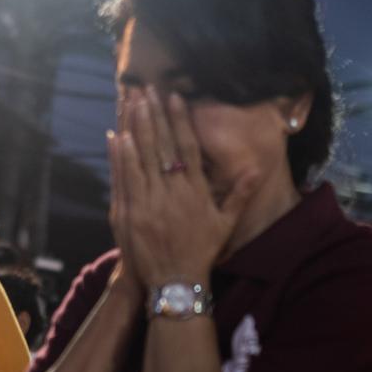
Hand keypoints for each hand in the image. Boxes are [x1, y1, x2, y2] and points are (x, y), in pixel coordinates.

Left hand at [108, 88, 258, 288]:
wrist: (176, 282)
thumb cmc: (202, 251)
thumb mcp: (225, 223)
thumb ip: (240, 193)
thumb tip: (256, 169)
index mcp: (196, 191)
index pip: (188, 148)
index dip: (179, 121)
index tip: (174, 97)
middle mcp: (173, 193)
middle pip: (161, 146)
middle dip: (153, 115)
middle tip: (146, 89)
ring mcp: (150, 203)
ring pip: (141, 158)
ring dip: (135, 127)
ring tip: (131, 102)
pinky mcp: (130, 214)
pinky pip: (124, 179)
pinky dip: (120, 157)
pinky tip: (116, 136)